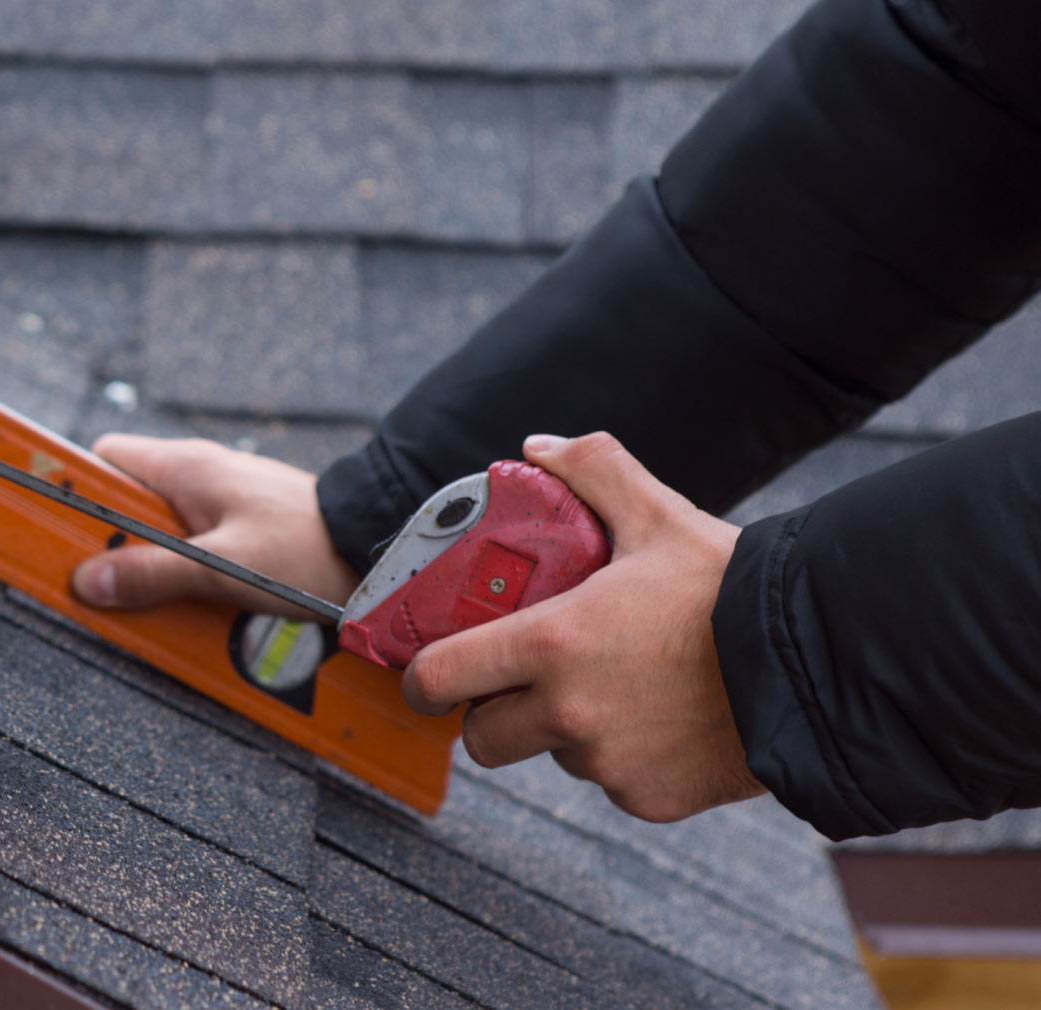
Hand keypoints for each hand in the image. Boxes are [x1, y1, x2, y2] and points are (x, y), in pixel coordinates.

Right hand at [70, 434, 357, 617]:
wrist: (379, 544)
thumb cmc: (308, 546)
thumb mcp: (224, 568)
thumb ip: (153, 575)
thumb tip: (86, 582)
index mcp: (183, 467)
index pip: (102, 460)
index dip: (74, 491)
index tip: (55, 528)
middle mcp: (198, 475)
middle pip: (126, 504)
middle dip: (113, 545)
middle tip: (108, 585)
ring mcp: (221, 500)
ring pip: (160, 530)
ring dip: (154, 567)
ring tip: (158, 603)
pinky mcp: (242, 526)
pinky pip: (193, 547)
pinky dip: (186, 575)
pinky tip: (197, 605)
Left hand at [402, 432, 762, 821]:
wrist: (824, 665)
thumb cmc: (734, 589)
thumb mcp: (659, 514)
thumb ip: (591, 472)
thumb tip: (536, 449)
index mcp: (553, 642)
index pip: (441, 677)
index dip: (425, 679)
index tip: (430, 674)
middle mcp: (568, 712)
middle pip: (483, 738)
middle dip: (492, 713)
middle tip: (521, 682)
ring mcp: (608, 763)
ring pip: (554, 756)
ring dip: (566, 731)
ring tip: (619, 687)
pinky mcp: (650, 800)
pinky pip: (613, 783)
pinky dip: (626, 760)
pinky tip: (664, 720)